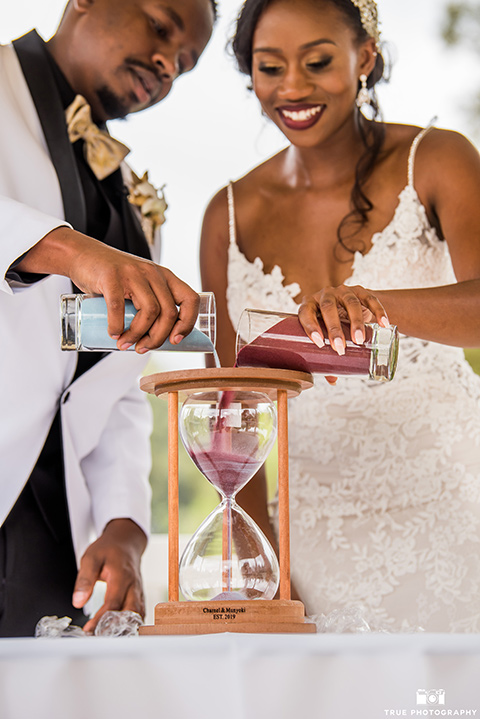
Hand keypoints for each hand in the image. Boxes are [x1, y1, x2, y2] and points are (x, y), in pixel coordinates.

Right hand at [16, 227, 199, 352]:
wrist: (81, 255)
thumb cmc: (112, 277)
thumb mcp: (139, 286)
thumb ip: (149, 304)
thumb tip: (155, 340)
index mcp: (164, 277)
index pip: (190, 300)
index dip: (188, 323)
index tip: (175, 340)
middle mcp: (153, 273)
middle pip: (169, 313)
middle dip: (158, 338)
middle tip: (143, 348)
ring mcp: (133, 273)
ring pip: (150, 312)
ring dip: (138, 335)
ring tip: (125, 344)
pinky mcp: (111, 276)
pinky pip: (119, 307)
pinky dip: (117, 326)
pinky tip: (113, 333)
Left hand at [72, 518, 146, 632]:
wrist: (126, 541)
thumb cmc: (108, 549)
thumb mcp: (90, 559)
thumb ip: (84, 580)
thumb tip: (78, 602)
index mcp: (122, 576)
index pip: (113, 603)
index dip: (101, 619)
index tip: (89, 630)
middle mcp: (133, 585)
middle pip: (131, 612)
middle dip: (116, 628)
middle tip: (99, 638)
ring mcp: (139, 591)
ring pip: (138, 614)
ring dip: (125, 628)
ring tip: (108, 638)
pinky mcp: (139, 594)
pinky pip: (139, 612)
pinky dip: (131, 623)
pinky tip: (119, 631)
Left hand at [298, 284, 389, 355]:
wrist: (353, 305)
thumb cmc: (333, 325)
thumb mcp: (328, 336)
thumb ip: (327, 355)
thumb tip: (332, 379)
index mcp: (310, 305)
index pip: (305, 312)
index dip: (310, 326)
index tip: (318, 342)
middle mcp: (325, 294)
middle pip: (328, 307)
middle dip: (334, 328)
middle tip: (339, 347)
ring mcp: (343, 291)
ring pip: (350, 302)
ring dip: (355, 321)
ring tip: (359, 340)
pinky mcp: (361, 290)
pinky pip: (371, 299)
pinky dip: (379, 311)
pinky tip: (384, 324)